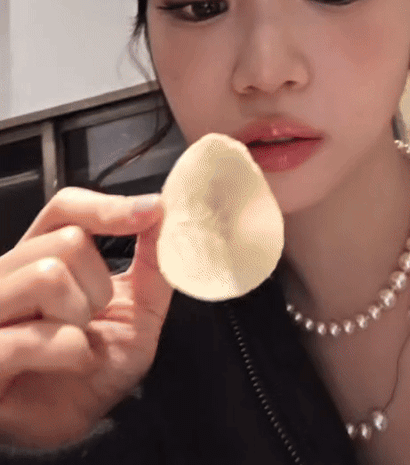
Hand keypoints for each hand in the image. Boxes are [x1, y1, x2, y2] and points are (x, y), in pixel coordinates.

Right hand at [0, 187, 171, 448]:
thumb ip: (153, 264)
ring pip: (47, 274)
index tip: (153, 211)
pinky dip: (66, 353)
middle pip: (67, 241)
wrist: (78, 431)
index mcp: (42, 257)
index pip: (66, 207)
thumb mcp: (139, 312)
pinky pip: (29, 336)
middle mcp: (9, 276)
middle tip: (93, 322)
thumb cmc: (97, 367)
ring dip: (81, 318)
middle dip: (100, 286)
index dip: (109, 206)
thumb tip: (166, 214)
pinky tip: (67, 365)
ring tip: (77, 343)